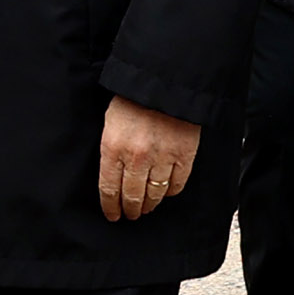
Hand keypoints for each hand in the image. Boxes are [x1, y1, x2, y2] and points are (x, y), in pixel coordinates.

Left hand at [96, 98, 200, 222]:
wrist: (166, 80)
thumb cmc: (134, 96)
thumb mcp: (110, 121)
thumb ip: (110, 149)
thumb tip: (111, 174)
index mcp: (113, 148)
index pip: (109, 189)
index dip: (111, 207)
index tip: (112, 214)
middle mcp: (136, 158)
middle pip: (132, 196)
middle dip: (130, 209)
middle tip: (130, 214)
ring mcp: (161, 158)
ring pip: (154, 194)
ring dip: (149, 204)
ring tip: (146, 207)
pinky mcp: (184, 156)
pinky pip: (176, 184)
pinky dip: (170, 191)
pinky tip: (165, 192)